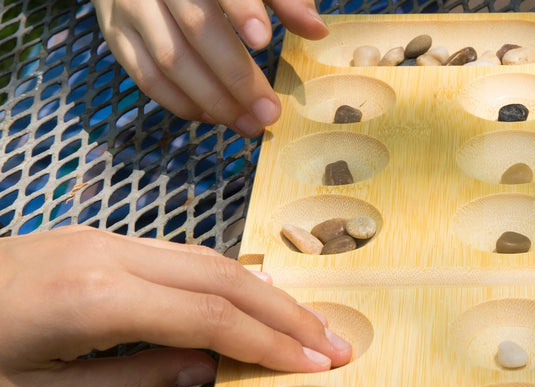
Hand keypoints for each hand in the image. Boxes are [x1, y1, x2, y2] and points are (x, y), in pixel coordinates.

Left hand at [0, 226, 350, 386]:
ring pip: (211, 259)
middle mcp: (112, 256)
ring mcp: (108, 240)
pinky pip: (186, 256)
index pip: (211, 318)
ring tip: (309, 326)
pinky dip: (233, 280)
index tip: (318, 363)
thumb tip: (207, 368)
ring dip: (268, 293)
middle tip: (336, 343)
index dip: (271, 342)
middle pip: (225, 277)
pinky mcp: (103, 239)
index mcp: (97, 300)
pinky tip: (257, 299)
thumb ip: (135, 383)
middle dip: (288, 313)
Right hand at [91, 0, 327, 135]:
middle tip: (270, 112)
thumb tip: (316, 31)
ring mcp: (130, 5)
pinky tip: (214, 117)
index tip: (263, 39)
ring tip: (248, 124)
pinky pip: (146, 78)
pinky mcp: (115, 33)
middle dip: (237, 76)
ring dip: (213, 100)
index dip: (240, 7)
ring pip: (170, 60)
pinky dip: (181, 104)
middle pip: (197, 28)